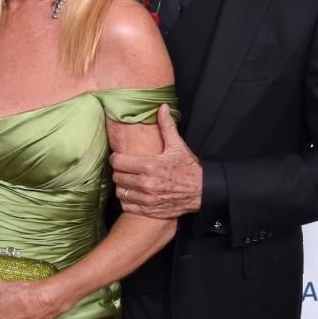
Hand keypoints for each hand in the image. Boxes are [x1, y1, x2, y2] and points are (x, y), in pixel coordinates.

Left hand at [111, 104, 201, 218]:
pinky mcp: (149, 210)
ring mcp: (147, 199)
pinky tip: (133, 194)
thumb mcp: (178, 146)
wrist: (202, 191)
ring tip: (128, 182)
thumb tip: (162, 107)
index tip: (118, 157)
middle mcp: (146, 184)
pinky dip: (127, 201)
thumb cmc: (189, 168)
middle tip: (124, 169)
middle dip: (118, 172)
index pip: (118, 162)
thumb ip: (166, 126)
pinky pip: (127, 207)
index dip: (115, 158)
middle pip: (117, 177)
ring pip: (120, 193)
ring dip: (122, 187)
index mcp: (150, 166)